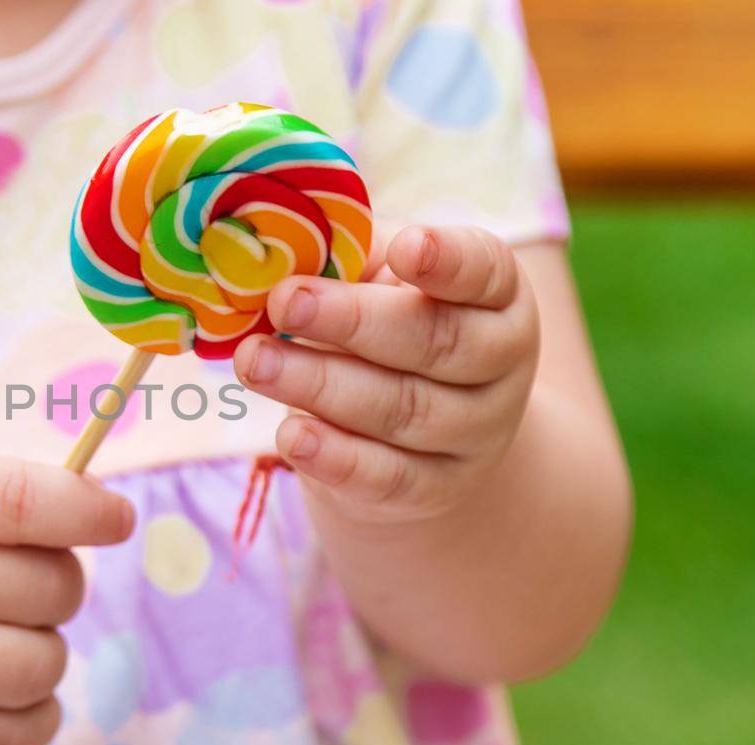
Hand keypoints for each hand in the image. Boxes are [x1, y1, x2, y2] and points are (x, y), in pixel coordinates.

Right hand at [0, 452, 133, 744]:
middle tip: (23, 588)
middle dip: (60, 587)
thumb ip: (8, 493)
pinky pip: (15, 733)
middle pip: (50, 589)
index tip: (118, 519)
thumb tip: (108, 511)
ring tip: (11, 639)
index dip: (86, 509)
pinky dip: (37, 715)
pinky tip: (17, 693)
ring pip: (41, 666)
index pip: (22, 502)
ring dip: (48, 654)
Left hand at [234, 226, 540, 522]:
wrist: (415, 434)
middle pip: (436, 342)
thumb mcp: (375, 277)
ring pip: (403, 410)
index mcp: (493, 292)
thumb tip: (274, 248)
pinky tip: (289, 435)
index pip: (483, 270)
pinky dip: (335, 457)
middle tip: (285, 302)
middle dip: (353, 322)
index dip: (447, 260)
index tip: (405, 247)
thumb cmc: (384, 325)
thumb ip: (342, 258)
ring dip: (320, 385)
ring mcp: (475, 431)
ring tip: (255, 362)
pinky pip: (386, 476)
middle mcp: (499, 361)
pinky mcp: (435, 488)